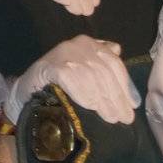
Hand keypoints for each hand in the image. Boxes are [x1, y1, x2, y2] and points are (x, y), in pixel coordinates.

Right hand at [6, 36, 139, 125]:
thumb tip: (119, 52)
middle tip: (123, 118)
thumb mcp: (86, 72)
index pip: (114, 64)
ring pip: (91, 78)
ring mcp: (64, 53)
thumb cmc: (62, 83)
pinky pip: (72, 80)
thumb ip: (103, 64)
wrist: (29, 88)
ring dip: (103, 101)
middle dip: (116, 98)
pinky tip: (90, 106)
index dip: (126, 85)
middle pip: (104, 73)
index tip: (133, 106)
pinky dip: (83, 94)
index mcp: (90, 44)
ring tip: (111, 118)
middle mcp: (79, 44)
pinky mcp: (51, 65)